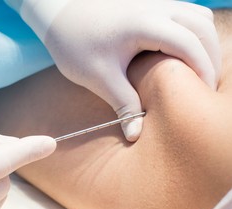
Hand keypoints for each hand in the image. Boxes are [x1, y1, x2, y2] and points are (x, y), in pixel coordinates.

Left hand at [7, 0, 220, 140]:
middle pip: (204, 28)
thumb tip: (136, 135)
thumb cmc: (74, 43)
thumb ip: (123, 105)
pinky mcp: (150, 4)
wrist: (57, 14)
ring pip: (199, 17)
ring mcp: (155, 1)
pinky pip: (186, 13)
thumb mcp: (98, 77)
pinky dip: (194, 33)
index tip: (201, 96)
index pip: (191, 45)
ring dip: (205, 43)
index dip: (204, 71)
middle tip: (204, 89)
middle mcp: (157, 7)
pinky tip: (182, 55)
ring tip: (197, 73)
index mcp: (145, 24)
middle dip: (211, 58)